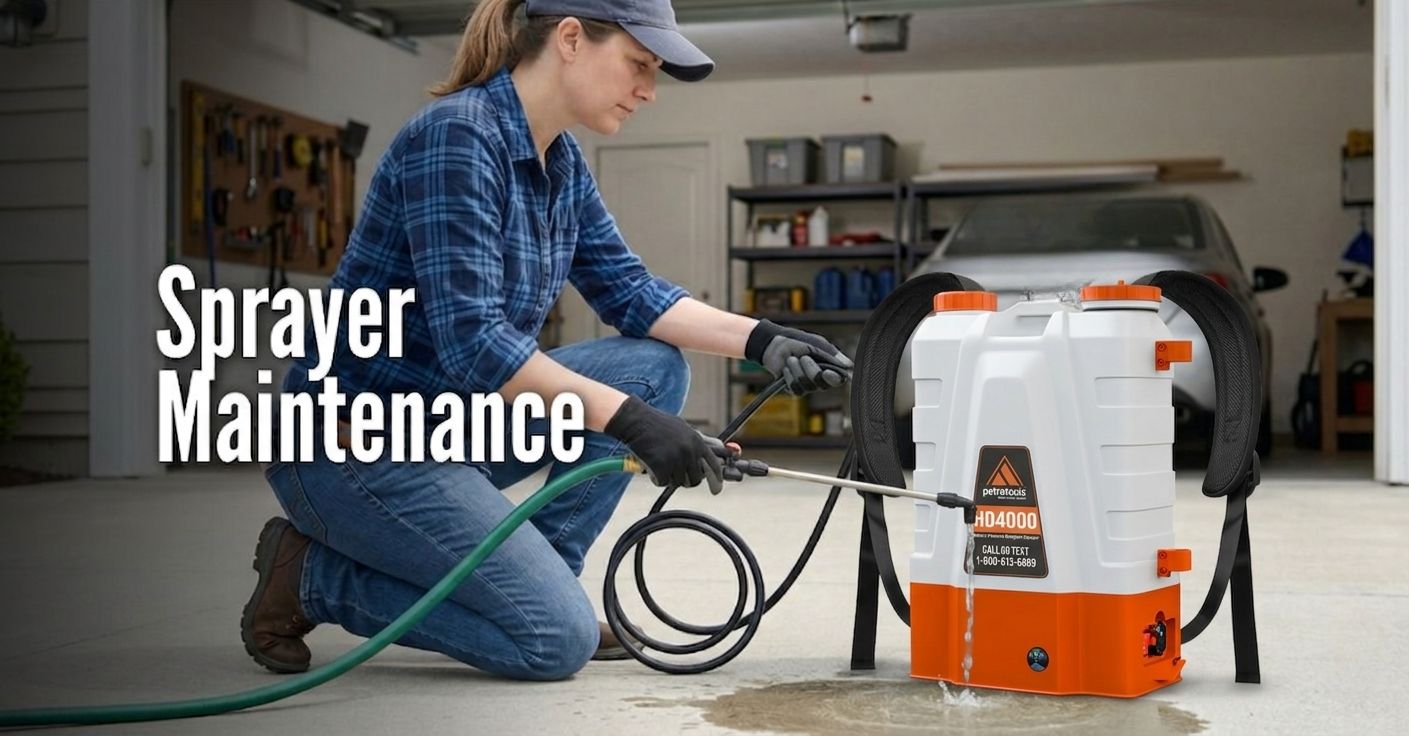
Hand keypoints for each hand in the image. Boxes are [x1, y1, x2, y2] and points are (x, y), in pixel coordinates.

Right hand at [605, 396, 730, 493]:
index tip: (716, 489)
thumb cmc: (659, 425)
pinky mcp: (661, 467)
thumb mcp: (683, 429)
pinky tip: (651, 466)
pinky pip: (663, 483)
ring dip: (669, 477)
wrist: (637, 421)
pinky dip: (656, 478)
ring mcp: (675, 460)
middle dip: (687, 480)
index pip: (713, 465)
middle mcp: (689, 452)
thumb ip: (699, 442)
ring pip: (678, 482)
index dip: (716, 479)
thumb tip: (718, 449)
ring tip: (660, 463)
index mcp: (697, 442)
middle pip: (695, 480)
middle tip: (676, 474)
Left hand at [744, 320, 853, 394]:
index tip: (826, 372)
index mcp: (829, 367)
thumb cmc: (798, 341)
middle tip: (803, 357)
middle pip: (821, 384)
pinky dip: (789, 375)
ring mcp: (807, 385)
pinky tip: (786, 367)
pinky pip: (795, 388)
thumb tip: (849, 365)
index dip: (834, 379)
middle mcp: (820, 379)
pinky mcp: (794, 389)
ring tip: (792, 359)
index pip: (838, 380)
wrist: (775, 344)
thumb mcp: (816, 344)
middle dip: (811, 370)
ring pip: (807, 385)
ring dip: (797, 370)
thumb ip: (831, 355)